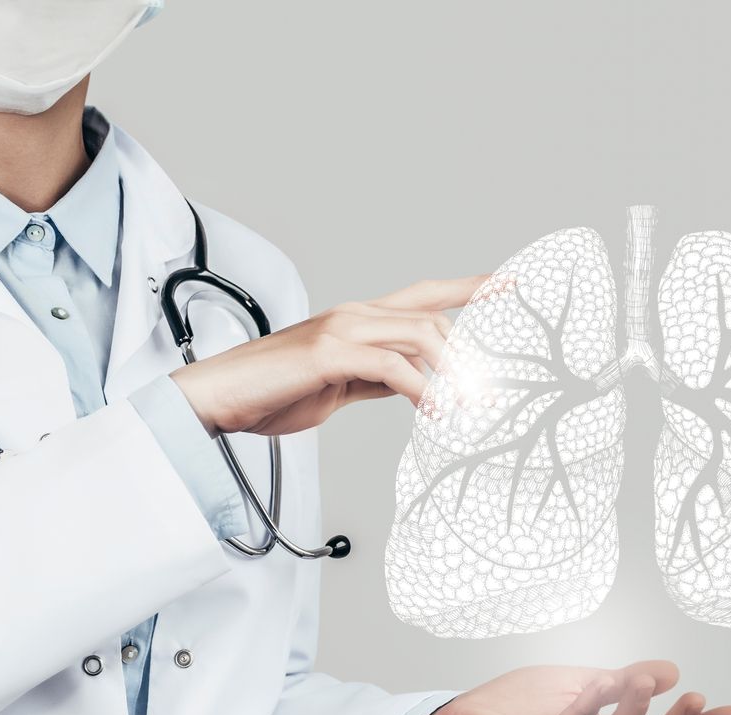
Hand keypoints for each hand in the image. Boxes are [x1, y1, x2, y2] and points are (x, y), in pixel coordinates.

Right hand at [170, 276, 485, 435]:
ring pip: (420, 336)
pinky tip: (434, 412)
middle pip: (434, 319)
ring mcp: (342, 330)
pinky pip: (392, 367)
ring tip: (469, 406)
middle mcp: (355, 315)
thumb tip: (414, 385)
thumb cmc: (272, 393)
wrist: (219, 398)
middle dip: (470, 355)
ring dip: (453, 374)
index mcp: (359, 319)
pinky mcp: (329, 354)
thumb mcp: (340, 385)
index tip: (511, 286)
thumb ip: (377, 378)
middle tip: (490, 393)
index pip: (426, 295)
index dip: (470, 289)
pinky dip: (422, 391)